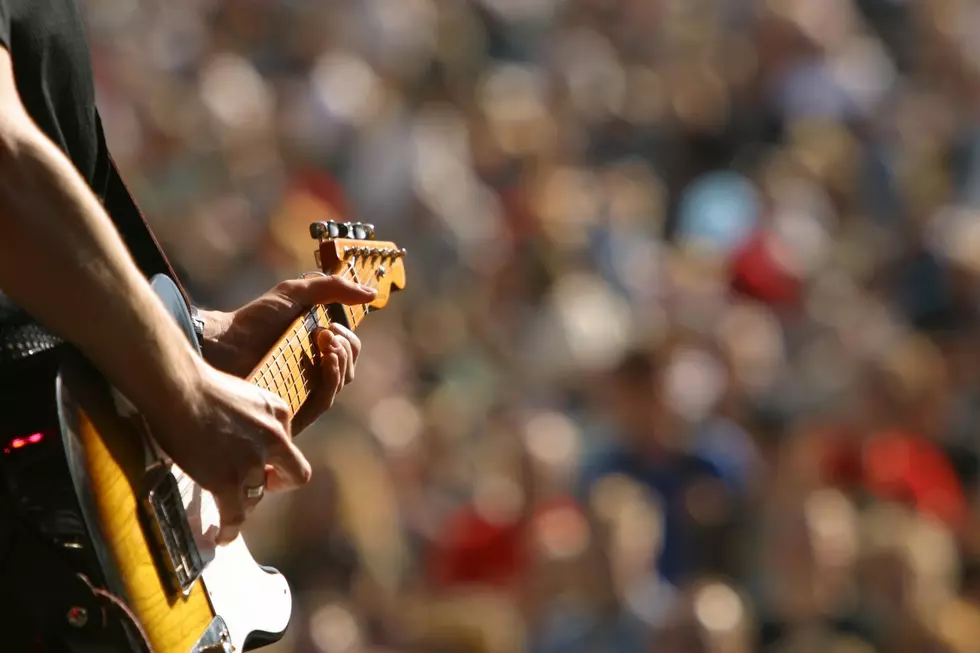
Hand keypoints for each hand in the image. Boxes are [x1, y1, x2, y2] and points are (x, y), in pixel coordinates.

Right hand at [148, 362, 312, 543]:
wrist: (178, 389)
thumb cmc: (199, 386)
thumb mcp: (244, 394)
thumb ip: (255, 417)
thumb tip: (245, 437)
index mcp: (279, 413)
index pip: (287, 444)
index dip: (274, 457)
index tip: (260, 462)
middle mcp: (274, 438)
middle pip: (291, 474)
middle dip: (274, 483)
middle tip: (252, 485)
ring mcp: (253, 461)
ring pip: (257, 496)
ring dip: (243, 501)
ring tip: (226, 504)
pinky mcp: (229, 481)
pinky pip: (235, 515)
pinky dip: (229, 530)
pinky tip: (221, 537)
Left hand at [199, 275, 374, 433]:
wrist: (223, 343)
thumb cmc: (253, 320)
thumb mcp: (295, 293)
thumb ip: (333, 288)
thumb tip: (373, 294)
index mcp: (313, 350)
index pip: (348, 351)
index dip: (349, 338)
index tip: (333, 324)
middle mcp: (311, 373)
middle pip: (349, 368)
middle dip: (347, 347)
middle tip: (326, 332)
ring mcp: (303, 393)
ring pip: (340, 383)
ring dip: (341, 360)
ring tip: (324, 341)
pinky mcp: (294, 411)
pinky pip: (325, 400)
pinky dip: (332, 378)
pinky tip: (325, 360)